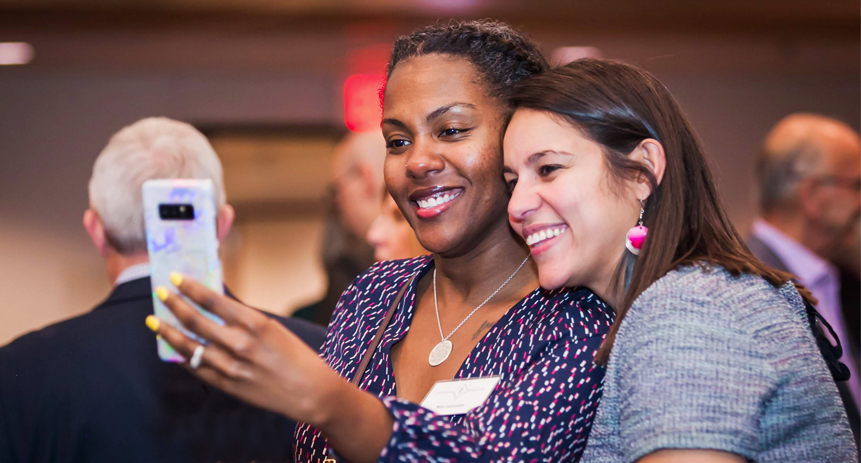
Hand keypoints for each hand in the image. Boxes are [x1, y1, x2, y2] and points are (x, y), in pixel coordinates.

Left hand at [145, 273, 340, 425]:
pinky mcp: (227, 385)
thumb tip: (212, 306)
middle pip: (195, 320)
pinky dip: (182, 357)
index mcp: (254, 323)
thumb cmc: (295, 354)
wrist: (310, 390)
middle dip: (173, 304)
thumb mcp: (272, 327)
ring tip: (155, 321)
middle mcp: (239, 344)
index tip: (175, 278)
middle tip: (160, 293)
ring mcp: (230, 366)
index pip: (212, 300)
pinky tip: (172, 349)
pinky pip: (196, 368)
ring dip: (168, 332)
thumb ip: (242, 319)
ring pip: (188, 346)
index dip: (190, 288)